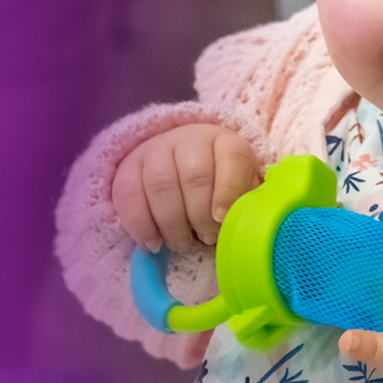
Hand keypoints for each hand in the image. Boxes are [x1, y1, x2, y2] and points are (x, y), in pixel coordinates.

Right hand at [111, 123, 258, 253]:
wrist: (180, 165)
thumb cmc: (218, 188)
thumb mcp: (241, 190)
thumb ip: (248, 204)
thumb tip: (254, 227)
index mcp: (225, 142)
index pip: (231, 158)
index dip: (228, 190)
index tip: (222, 219)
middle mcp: (189, 138)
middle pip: (193, 176)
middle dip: (200, 216)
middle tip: (206, 238)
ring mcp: (155, 149)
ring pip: (159, 185)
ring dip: (172, 224)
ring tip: (182, 244)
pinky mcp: (128, 165)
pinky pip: (128, 194)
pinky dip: (140, 224)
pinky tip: (153, 243)